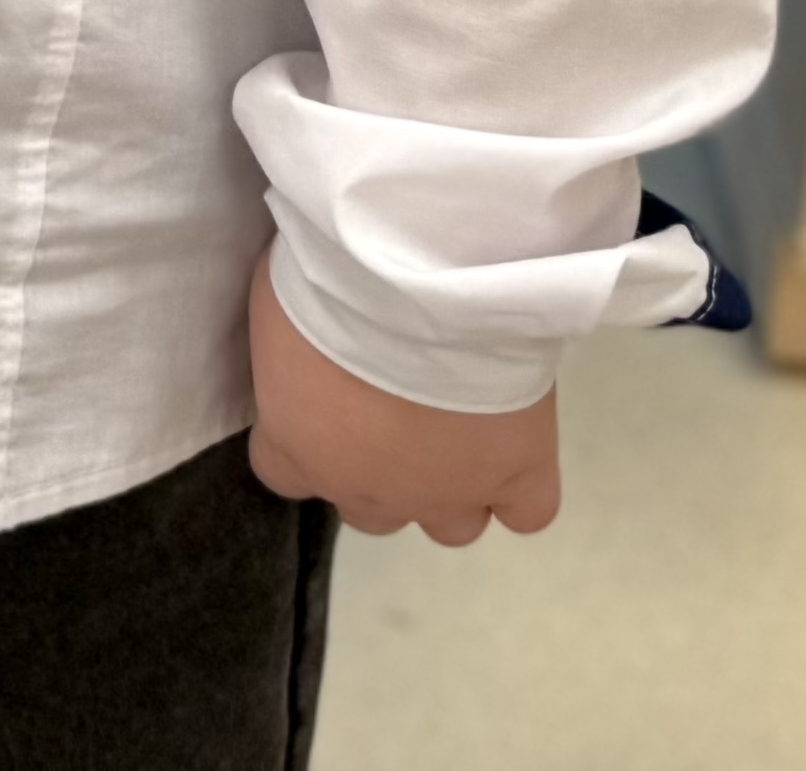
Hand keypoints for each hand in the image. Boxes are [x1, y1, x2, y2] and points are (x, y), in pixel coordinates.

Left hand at [243, 254, 560, 544]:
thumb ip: (288, 358)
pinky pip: (529, 512)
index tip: (326, 402)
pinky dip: (523, 492)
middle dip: (382, 469)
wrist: (418, 280)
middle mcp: (371, 491)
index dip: (310, 442)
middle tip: (395, 405)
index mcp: (300, 450)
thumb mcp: (275, 312)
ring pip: (451, 526)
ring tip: (459, 427)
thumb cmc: (326, 284)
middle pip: (372, 511)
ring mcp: (450, 491)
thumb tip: (300, 352)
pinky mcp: (519, 474)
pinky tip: (515, 450)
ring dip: (451, 487)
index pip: (285, 475)